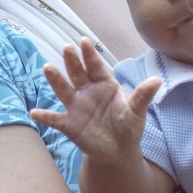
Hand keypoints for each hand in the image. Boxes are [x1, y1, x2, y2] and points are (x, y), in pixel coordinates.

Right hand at [30, 38, 160, 164]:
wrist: (119, 151)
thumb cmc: (128, 125)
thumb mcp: (137, 110)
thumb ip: (142, 95)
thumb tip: (157, 80)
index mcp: (104, 84)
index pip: (96, 67)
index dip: (90, 55)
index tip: (84, 41)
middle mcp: (87, 91)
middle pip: (78, 73)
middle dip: (72, 61)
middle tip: (67, 47)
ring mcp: (76, 106)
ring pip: (64, 90)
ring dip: (55, 80)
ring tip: (48, 68)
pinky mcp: (69, 123)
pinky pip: (55, 119)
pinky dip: (45, 116)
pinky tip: (35, 112)